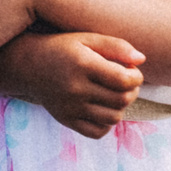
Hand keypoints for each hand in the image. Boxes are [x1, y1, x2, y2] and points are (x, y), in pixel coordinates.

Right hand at [0, 32, 144, 137]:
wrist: (28, 65)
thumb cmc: (63, 48)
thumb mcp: (87, 38)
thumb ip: (116, 46)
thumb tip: (141, 60)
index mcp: (82, 65)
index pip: (123, 80)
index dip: (136, 77)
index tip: (132, 71)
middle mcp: (75, 88)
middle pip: (121, 100)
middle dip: (132, 91)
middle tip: (126, 82)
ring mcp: (70, 107)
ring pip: (113, 118)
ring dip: (121, 107)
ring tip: (115, 94)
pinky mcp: (66, 120)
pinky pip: (98, 131)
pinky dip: (107, 123)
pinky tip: (103, 107)